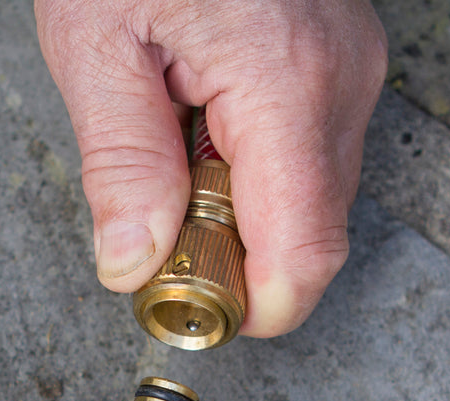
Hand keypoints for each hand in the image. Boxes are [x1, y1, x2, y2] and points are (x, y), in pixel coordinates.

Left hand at [36, 0, 386, 337]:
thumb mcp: (95, 43)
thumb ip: (121, 166)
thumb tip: (136, 266)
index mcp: (283, 80)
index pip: (303, 253)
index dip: (255, 307)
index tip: (192, 307)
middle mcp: (341, 79)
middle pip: (313, 237)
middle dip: (238, 260)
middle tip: (156, 224)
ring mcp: (354, 67)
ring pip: (314, 200)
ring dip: (244, 212)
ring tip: (173, 151)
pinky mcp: (345, 60)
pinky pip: (313, 154)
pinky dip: (257, 169)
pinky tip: (204, 124)